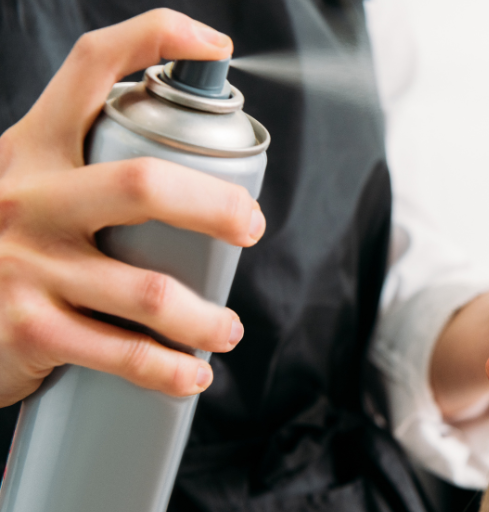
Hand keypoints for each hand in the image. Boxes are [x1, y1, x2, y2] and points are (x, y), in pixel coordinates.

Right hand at [0, 9, 263, 405]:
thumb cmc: (5, 247)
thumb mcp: (27, 186)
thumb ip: (86, 169)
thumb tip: (194, 174)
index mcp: (33, 149)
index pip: (90, 68)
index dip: (156, 39)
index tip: (214, 46)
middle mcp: (26, 198)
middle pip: (144, 184)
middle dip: (217, 207)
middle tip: (250, 228)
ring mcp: (24, 265)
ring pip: (148, 291)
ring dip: (206, 318)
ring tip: (226, 329)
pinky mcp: (27, 330)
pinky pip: (121, 353)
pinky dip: (169, 370)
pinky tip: (192, 375)